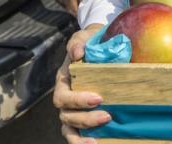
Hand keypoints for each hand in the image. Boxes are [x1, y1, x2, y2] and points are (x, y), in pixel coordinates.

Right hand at [52, 0, 93, 14]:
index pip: (85, 8)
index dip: (88, 13)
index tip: (92, 16)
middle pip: (74, 11)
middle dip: (80, 15)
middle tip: (85, 18)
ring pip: (67, 7)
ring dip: (73, 9)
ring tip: (78, 11)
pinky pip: (61, 0)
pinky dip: (66, 3)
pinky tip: (71, 2)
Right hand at [54, 25, 108, 142]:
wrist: (101, 45)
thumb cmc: (90, 42)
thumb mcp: (84, 37)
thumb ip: (79, 42)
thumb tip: (76, 51)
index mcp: (63, 81)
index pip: (63, 97)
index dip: (78, 101)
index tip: (98, 98)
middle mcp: (65, 98)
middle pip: (67, 116)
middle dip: (86, 119)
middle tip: (107, 116)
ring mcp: (73, 109)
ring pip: (70, 129)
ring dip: (82, 136)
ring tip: (97, 141)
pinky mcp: (84, 116)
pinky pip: (77, 134)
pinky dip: (82, 141)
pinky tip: (97, 143)